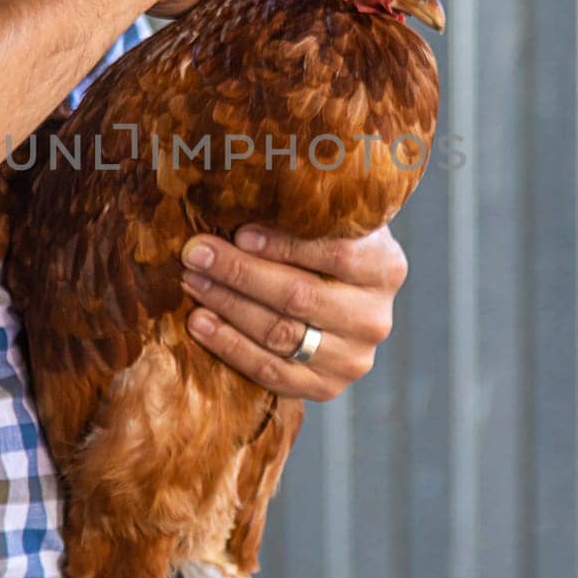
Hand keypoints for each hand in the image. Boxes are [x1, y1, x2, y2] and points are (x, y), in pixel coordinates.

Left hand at [179, 224, 408, 402]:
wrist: (345, 303)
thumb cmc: (327, 248)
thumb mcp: (332, 223)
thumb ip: (306, 212)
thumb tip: (244, 190)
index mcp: (386, 267)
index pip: (335, 254)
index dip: (283, 244)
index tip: (239, 232)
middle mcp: (375, 319)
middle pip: (299, 296)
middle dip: (239, 273)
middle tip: (196, 254)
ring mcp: (353, 359)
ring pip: (279, 334)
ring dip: (227, 306)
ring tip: (191, 282)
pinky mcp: (326, 387)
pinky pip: (270, 370)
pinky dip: (229, 346)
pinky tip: (199, 322)